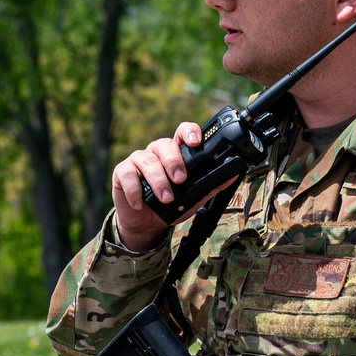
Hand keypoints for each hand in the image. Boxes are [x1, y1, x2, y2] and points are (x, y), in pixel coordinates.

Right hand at [110, 122, 202, 251]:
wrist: (147, 223)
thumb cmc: (172, 205)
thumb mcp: (194, 197)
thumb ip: (211, 184)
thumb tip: (233, 174)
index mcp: (176, 153)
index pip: (182, 132)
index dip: (189, 132)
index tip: (195, 142)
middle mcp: (156, 152)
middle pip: (164, 144)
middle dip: (174, 162)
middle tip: (181, 180)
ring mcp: (138, 160)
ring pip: (147, 160)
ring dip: (158, 181)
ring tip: (166, 199)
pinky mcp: (122, 172)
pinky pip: (128, 175)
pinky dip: (135, 191)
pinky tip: (141, 204)